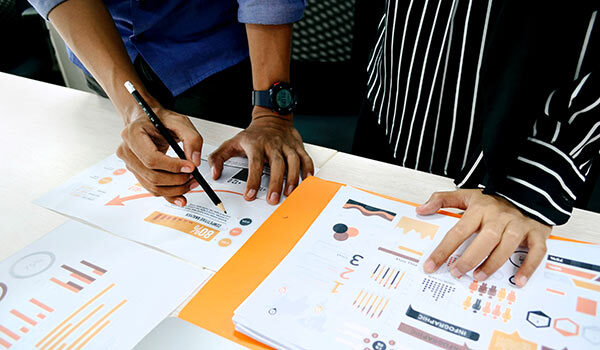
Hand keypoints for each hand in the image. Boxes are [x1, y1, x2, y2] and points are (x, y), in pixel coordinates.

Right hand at [116, 107, 203, 206]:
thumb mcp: (180, 121)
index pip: (152, 158)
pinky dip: (168, 194)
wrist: (147, 120)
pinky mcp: (137, 173)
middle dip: (176, 180)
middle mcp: (127, 151)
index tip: (190, 167)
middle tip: (194, 176)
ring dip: (175, 189)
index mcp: (133, 134)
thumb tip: (194, 161)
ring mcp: (130, 164)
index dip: (173, 166)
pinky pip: (152, 189)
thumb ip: (192, 138)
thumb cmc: (160, 119)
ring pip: (152, 186)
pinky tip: (181, 196)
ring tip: (191, 182)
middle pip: (152, 176)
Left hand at [209, 113, 313, 204]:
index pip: (254, 163)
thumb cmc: (252, 135)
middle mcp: (272, 144)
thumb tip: (214, 174)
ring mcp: (286, 145)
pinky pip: (305, 157)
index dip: (253, 180)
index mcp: (255, 144)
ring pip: (293, 161)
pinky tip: (306, 180)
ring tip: (289, 193)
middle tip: (273, 199)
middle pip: (276, 164)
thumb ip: (218, 158)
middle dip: (275, 183)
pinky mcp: (297, 146)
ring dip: (292, 178)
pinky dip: (308, 169)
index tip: (250, 195)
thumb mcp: (231, 143)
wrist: (271, 118)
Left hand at [417, 189, 551, 286]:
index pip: (458, 231)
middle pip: (485, 239)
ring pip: (508, 245)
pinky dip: (528, 267)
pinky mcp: (537, 232)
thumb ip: (443, 200)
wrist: (528, 190)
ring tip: (479, 277)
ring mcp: (519, 224)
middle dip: (469, 258)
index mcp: (481, 209)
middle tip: (456, 272)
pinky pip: (536, 251)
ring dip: (493, 263)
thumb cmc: (494, 199)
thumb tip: (421, 209)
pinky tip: (518, 280)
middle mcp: (500, 217)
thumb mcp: (467, 195)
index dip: (443, 250)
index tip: (431, 265)